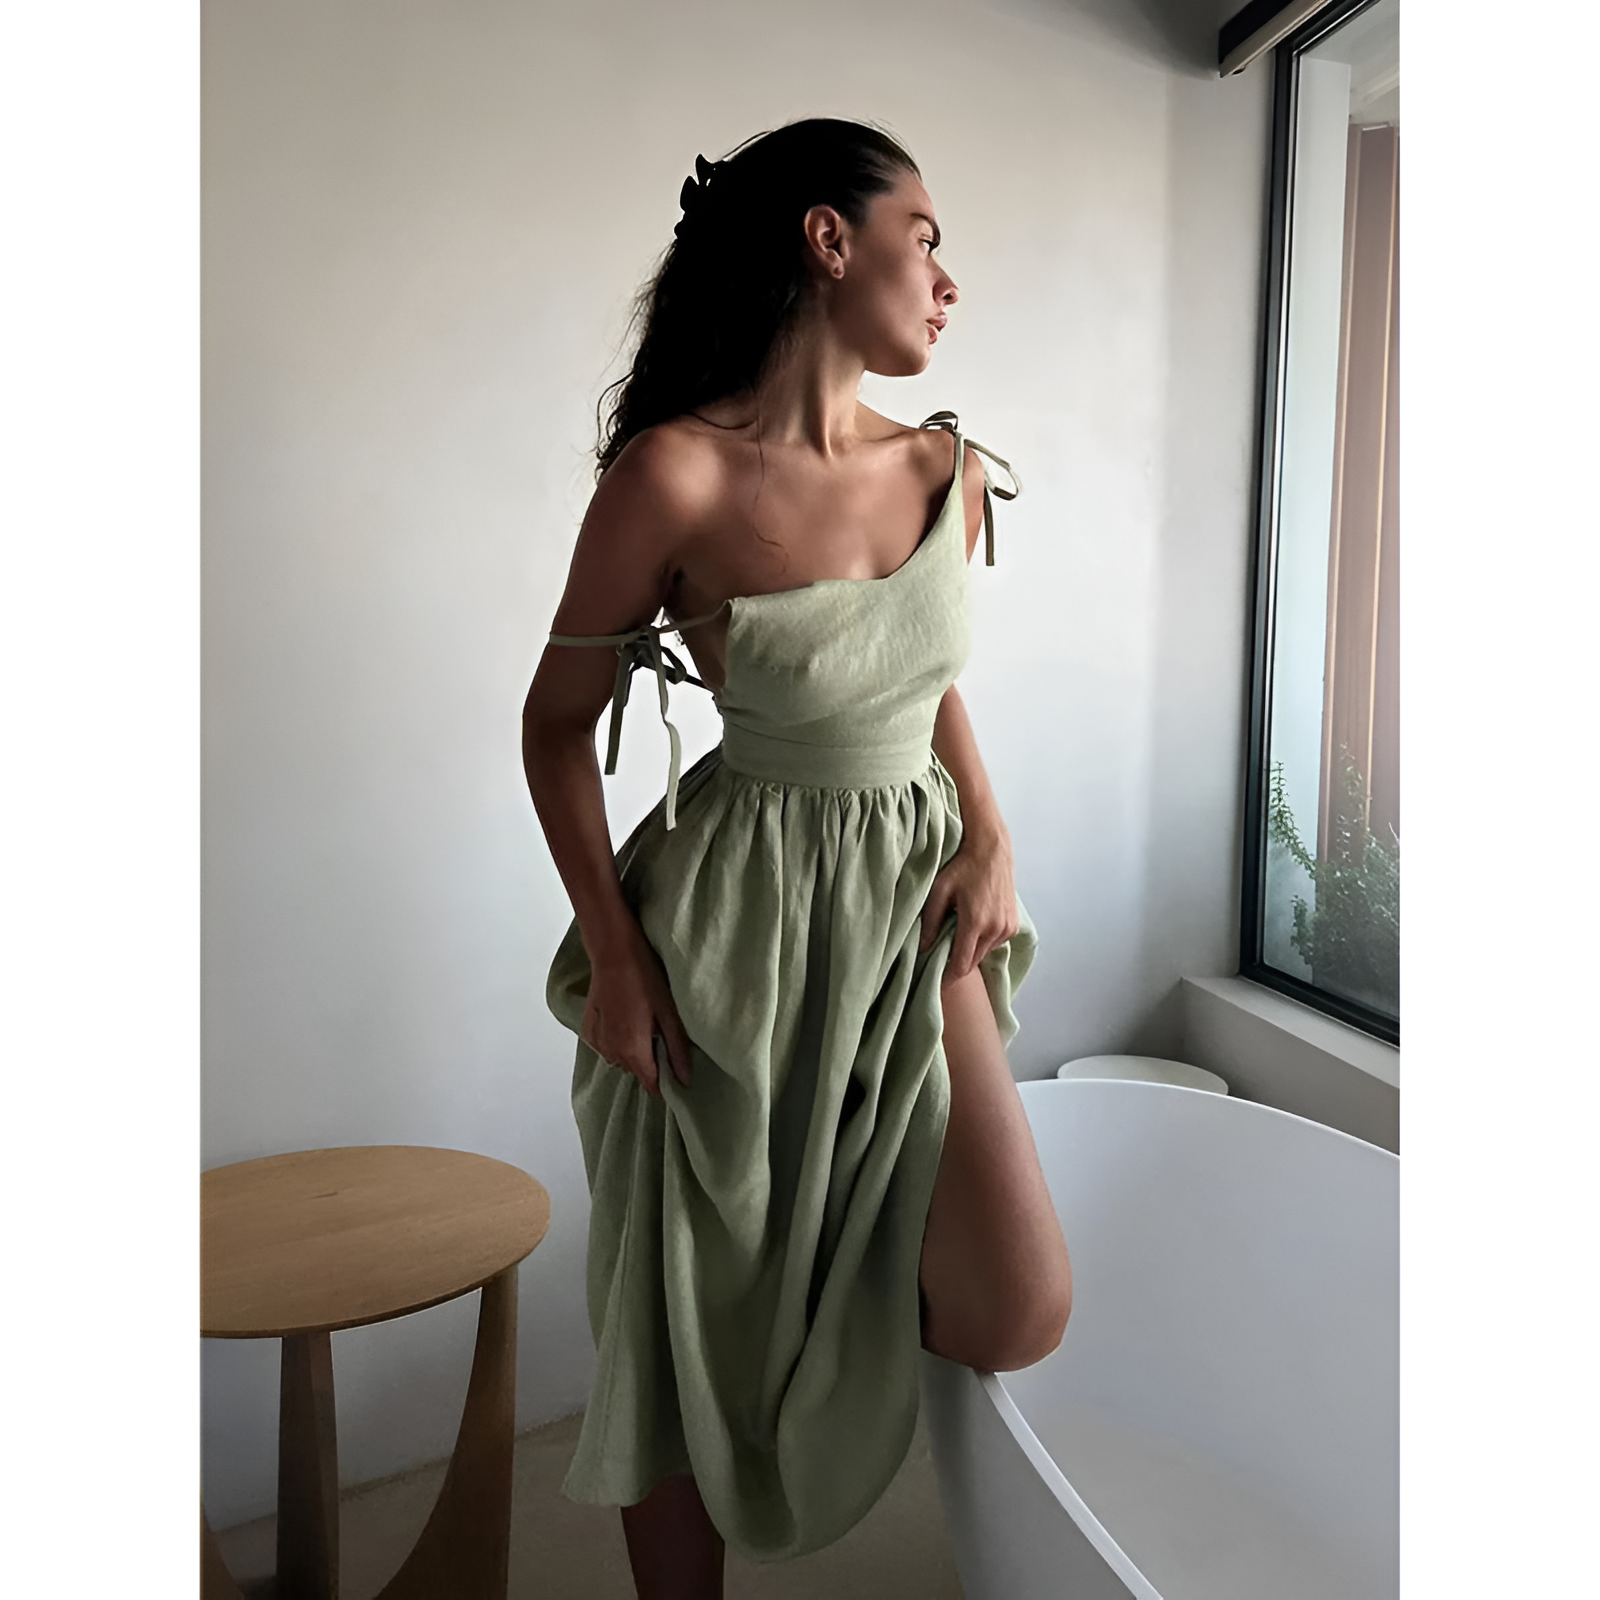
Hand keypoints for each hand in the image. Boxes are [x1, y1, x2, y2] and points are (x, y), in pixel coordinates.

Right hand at [579, 918, 693, 1097]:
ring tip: (643, 1024)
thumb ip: (677, 1049)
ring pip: (621, 1060)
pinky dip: (617, 1041)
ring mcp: (597, 1042)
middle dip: (650, 1062)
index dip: (665, 1083)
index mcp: (633, 1050)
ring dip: (633, 1051)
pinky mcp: (588, 1030)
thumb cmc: (644, 977)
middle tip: (662, 1036)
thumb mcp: (669, 1012)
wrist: (613, 952)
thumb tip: (685, 1079)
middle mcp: (612, 1052)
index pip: (651, 1084)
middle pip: (636, 1071)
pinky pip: (607, 1047)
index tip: (676, 1074)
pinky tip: (626, 1020)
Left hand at [919, 822, 1019, 980]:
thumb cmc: (962, 867)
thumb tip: (924, 947)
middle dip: (957, 965)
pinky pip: (994, 944)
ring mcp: (1007, 928)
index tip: (937, 986)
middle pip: (973, 962)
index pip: (961, 964)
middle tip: (941, 961)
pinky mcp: (1013, 925)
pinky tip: (974, 928)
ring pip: (984, 953)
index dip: (948, 978)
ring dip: (970, 952)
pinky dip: (982, 942)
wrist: (992, 850)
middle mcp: (995, 929)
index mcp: (975, 922)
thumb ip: (931, 921)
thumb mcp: (939, 891)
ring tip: (957, 937)